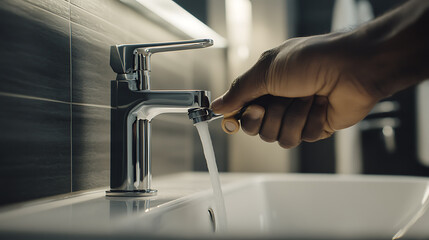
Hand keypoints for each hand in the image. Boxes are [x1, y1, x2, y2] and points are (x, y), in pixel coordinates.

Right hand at [211, 33, 381, 147]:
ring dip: (293, 117)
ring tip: (307, 97)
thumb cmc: (311, 60)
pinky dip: (312, 121)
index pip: (241, 112)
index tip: (234, 119)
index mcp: (264, 86)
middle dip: (268, 117)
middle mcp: (279, 102)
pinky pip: (303, 138)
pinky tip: (321, 105)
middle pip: (258, 129)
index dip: (237, 119)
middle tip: (277, 101)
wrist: (351, 68)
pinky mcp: (315, 127)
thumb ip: (240, 91)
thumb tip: (218, 105)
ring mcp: (297, 116)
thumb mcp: (267, 70)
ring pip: (279, 137)